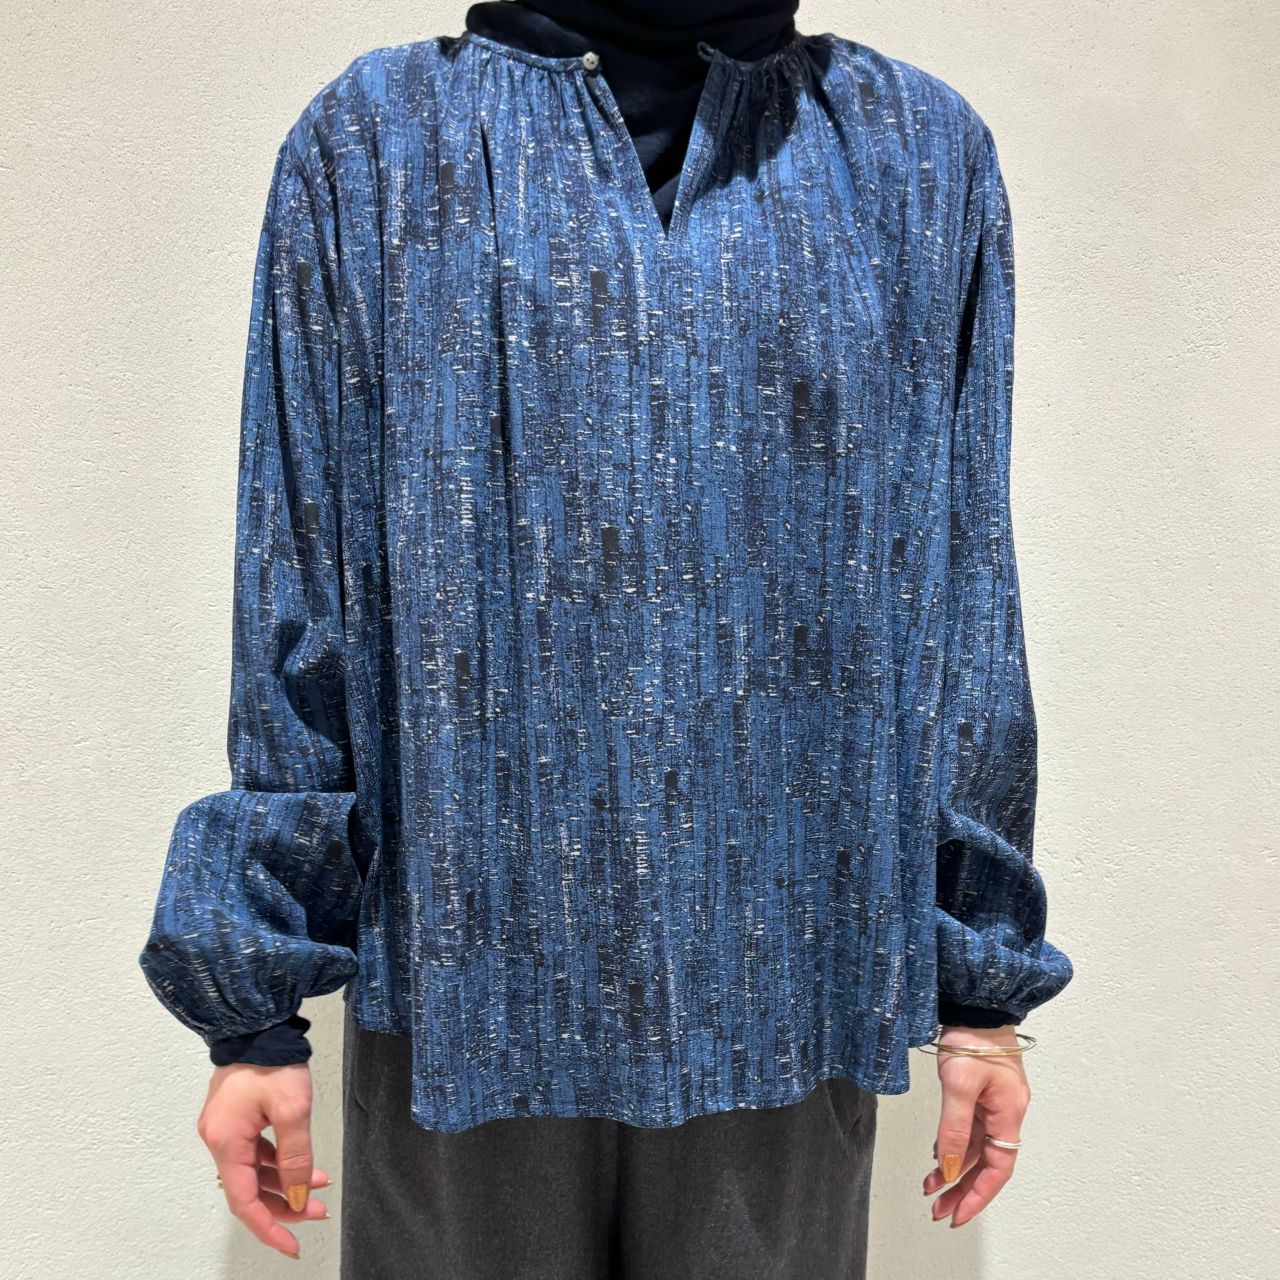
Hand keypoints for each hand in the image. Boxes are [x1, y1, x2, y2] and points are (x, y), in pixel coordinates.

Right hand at [197, 1061, 331, 1259]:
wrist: (258, 1021)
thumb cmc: (271, 1059)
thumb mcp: (292, 1110)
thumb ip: (296, 1156)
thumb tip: (301, 1193)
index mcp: (225, 1142)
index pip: (244, 1201)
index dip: (269, 1227)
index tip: (292, 1245)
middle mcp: (218, 1139)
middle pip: (249, 1189)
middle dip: (285, 1204)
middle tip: (318, 1211)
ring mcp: (225, 1127)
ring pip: (253, 1170)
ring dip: (284, 1182)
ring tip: (320, 1185)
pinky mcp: (234, 1115)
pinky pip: (254, 1151)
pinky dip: (278, 1161)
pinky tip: (303, 1163)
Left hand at [923, 1024, 1030, 1227]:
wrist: (976, 1001)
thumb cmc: (973, 1036)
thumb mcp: (959, 1082)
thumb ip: (954, 1127)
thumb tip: (950, 1167)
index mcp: (1008, 1113)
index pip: (998, 1168)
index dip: (978, 1195)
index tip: (958, 1214)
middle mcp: (1005, 1111)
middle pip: (987, 1162)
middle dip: (963, 1189)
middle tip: (939, 1210)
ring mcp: (993, 1101)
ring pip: (976, 1147)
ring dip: (955, 1168)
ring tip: (932, 1187)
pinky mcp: (981, 1090)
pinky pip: (969, 1128)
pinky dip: (954, 1144)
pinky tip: (939, 1155)